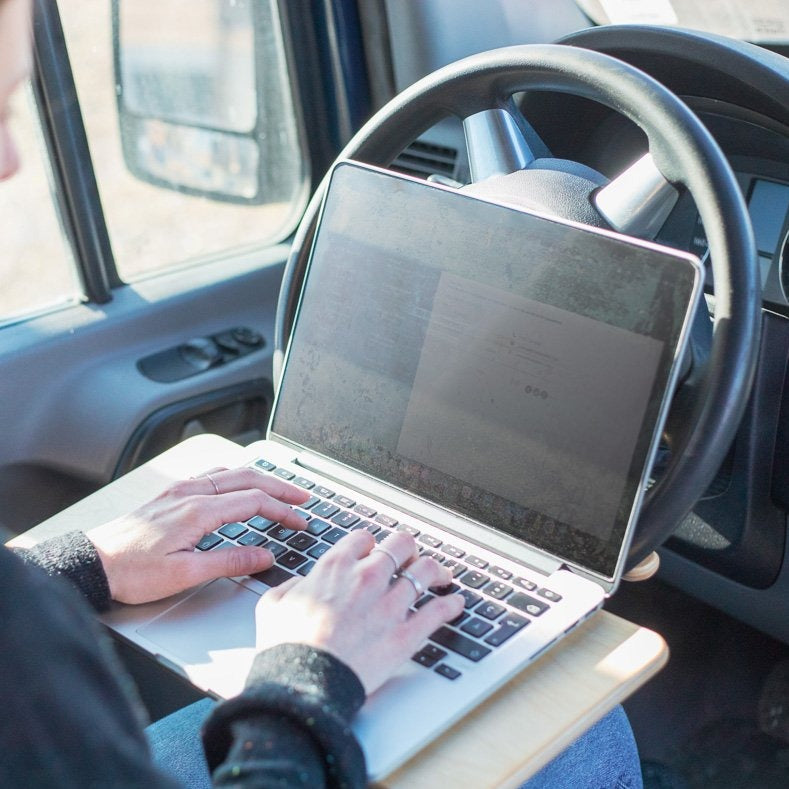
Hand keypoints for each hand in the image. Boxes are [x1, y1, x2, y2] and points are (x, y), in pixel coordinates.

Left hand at [86, 467, 309, 603]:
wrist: (92, 563)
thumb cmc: (132, 571)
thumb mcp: (185, 574)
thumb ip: (229, 561)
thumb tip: (264, 555)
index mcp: (198, 511)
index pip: (254, 502)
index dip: (282, 511)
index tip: (300, 522)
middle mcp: (190, 493)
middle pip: (248, 479)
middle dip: (280, 487)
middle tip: (303, 496)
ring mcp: (180, 490)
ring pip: (230, 473)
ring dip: (260, 479)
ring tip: (279, 489)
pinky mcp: (171, 495)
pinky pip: (212, 475)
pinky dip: (235, 476)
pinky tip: (238, 483)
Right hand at [255, 529, 464, 693]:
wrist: (304, 682)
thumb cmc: (286, 647)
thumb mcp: (273, 606)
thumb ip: (290, 587)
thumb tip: (300, 585)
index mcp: (336, 566)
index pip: (364, 538)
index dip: (370, 544)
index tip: (372, 552)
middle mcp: (367, 577)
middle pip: (401, 544)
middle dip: (408, 548)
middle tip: (411, 557)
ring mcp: (390, 603)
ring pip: (426, 570)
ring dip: (436, 569)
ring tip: (442, 574)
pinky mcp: (406, 633)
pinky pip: (438, 612)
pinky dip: (451, 605)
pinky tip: (456, 603)